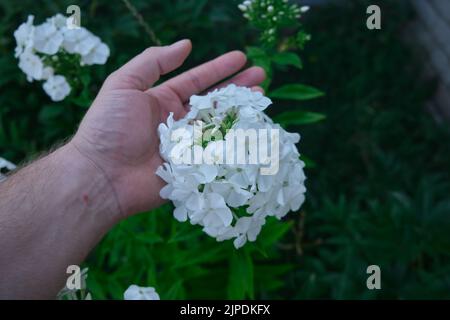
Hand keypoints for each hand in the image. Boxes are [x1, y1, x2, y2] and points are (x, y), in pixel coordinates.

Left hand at [71, 40, 264, 217]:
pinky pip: (217, 153)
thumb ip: (152, 62)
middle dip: (237, 88)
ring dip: (241, 112)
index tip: (241, 58)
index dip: (218, 69)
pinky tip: (252, 131)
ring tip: (262, 98)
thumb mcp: (123, 84)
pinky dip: (235, 142)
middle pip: (213, 102)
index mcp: (161, 101)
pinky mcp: (192, 168)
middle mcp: (177, 122)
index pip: (196, 81)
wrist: (103, 176)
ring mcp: (186, 146)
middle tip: (261, 76)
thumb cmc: (108, 128)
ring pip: (219, 125)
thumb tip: (185, 44)